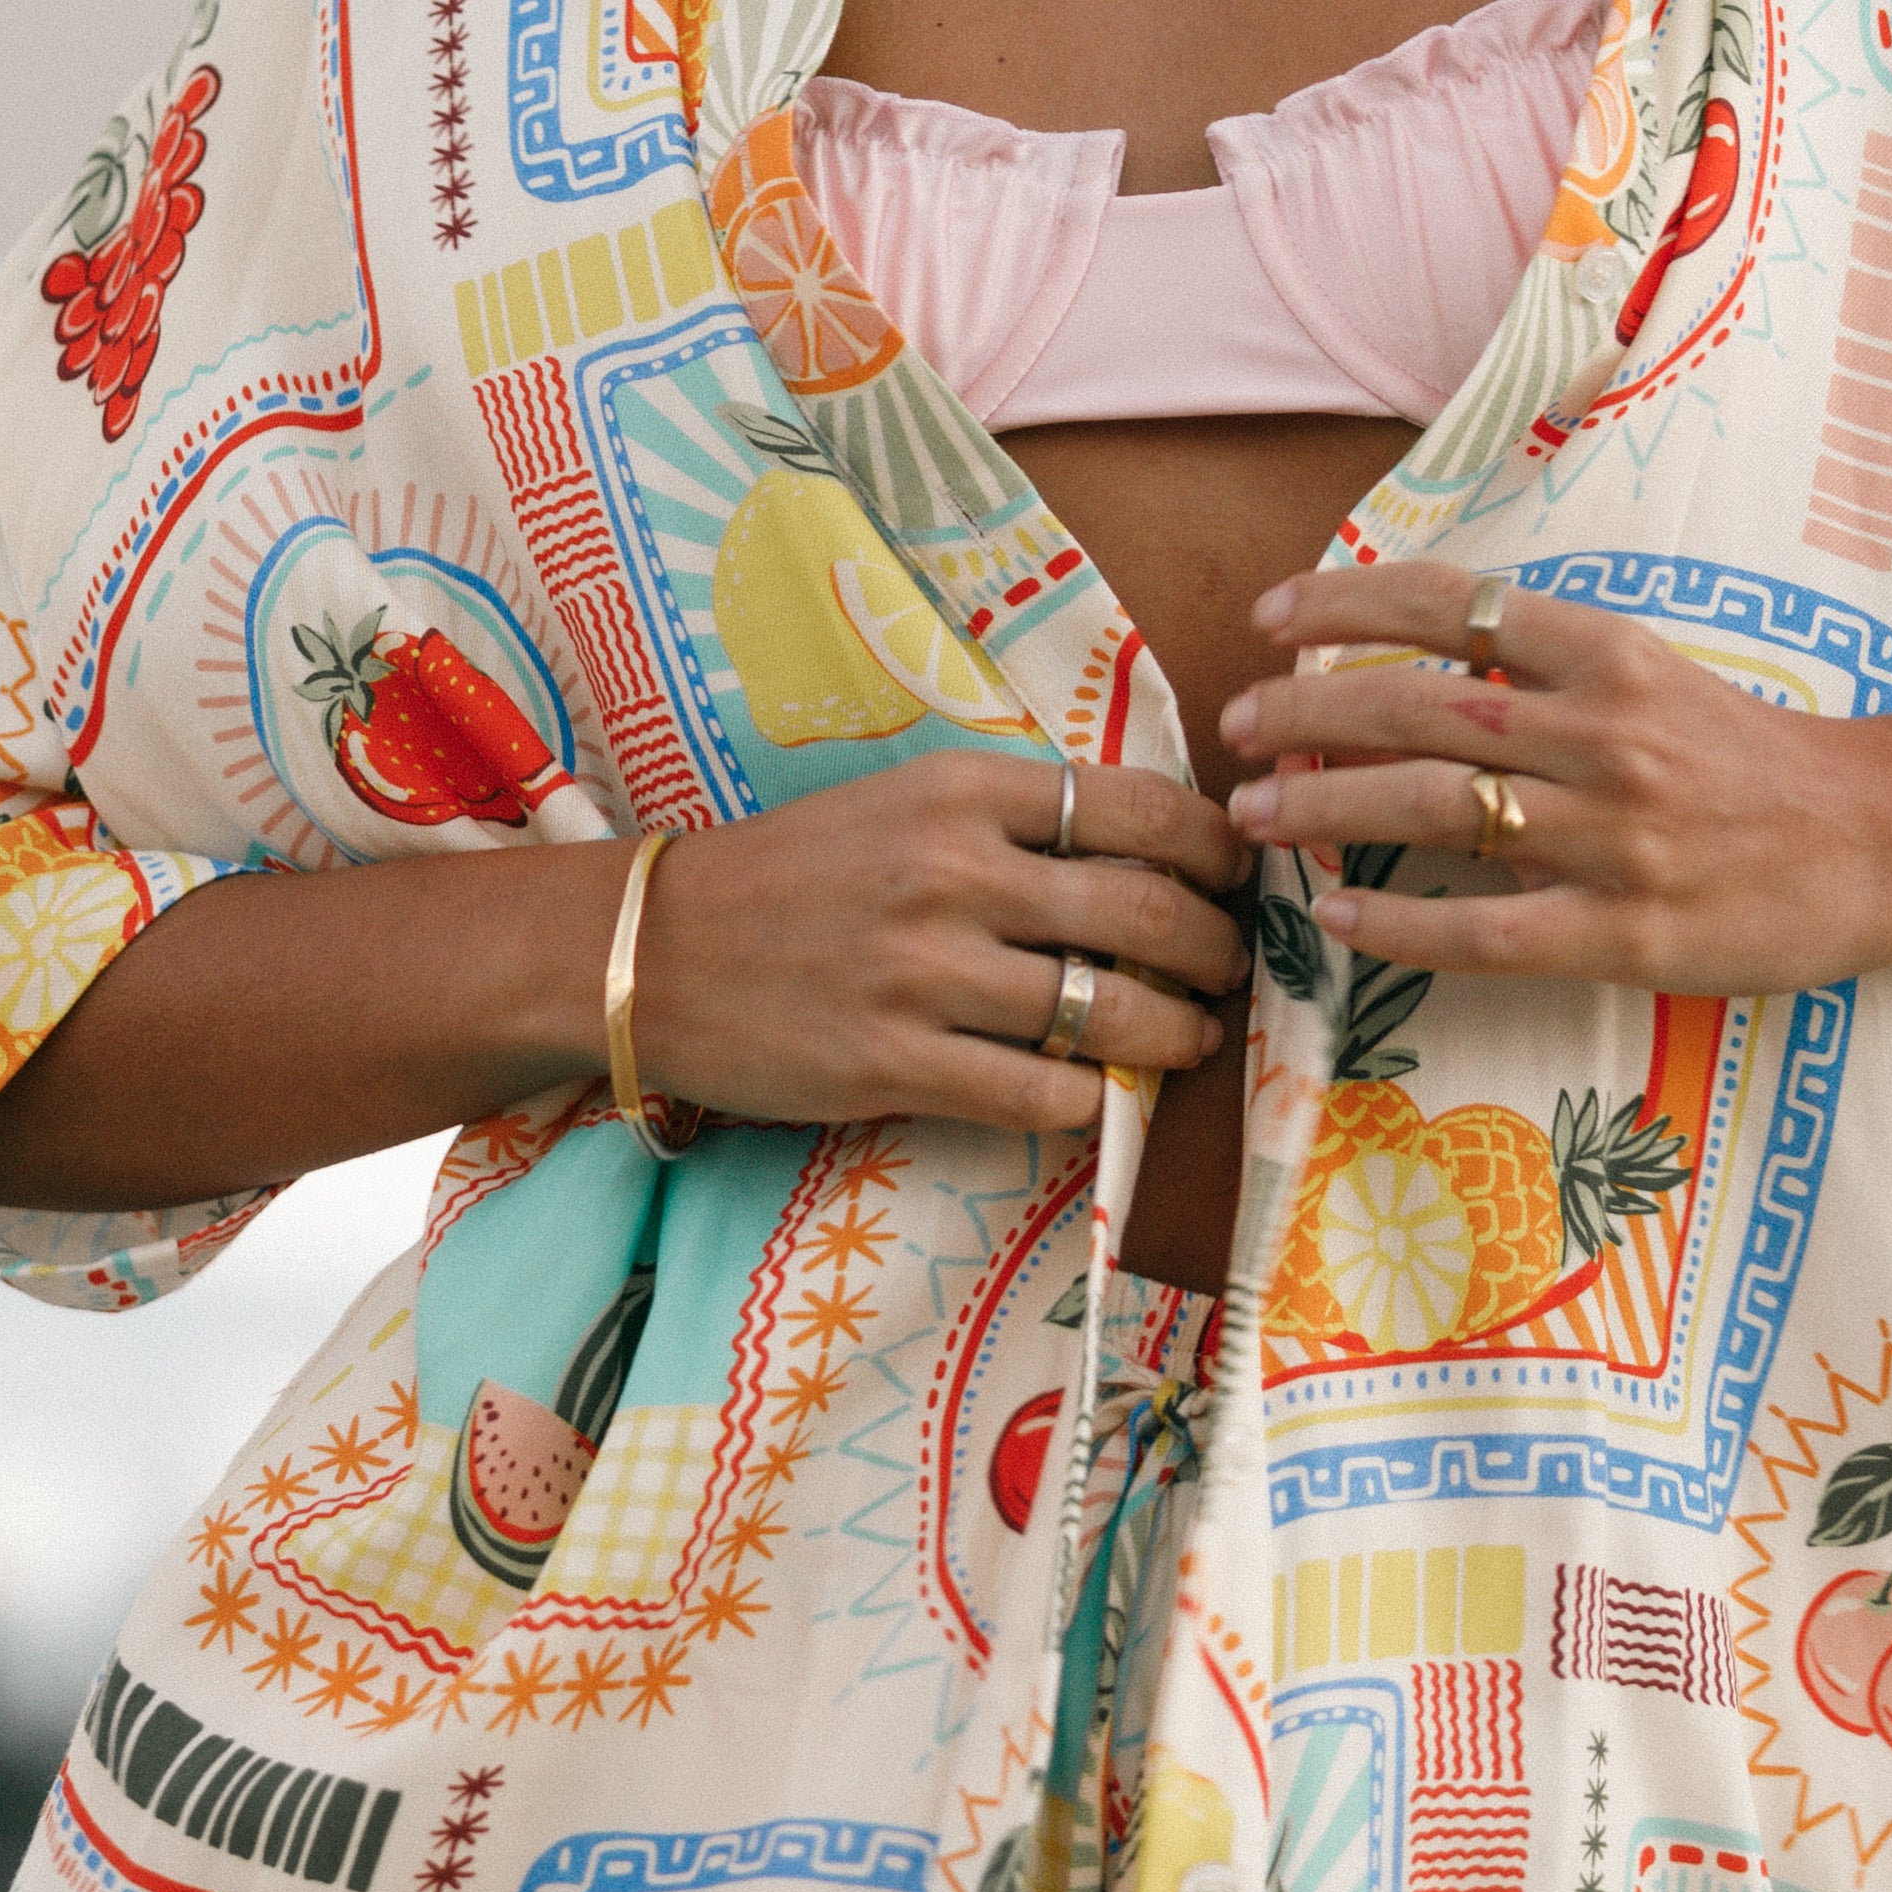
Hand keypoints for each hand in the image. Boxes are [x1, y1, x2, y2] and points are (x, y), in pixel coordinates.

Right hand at [632, 753, 1253, 1143]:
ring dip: (1177, 1032)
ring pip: (1112, 1013)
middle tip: (1229, 969)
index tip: (1237, 876)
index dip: (1214, 848)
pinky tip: (1103, 1092)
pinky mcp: (897, 1065)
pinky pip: (1045, 1094)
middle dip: (1217, 951)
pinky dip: (1097, 1099)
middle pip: (1147, 914)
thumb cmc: (792, 875)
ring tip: (1190, 1037)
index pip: (1138, 807)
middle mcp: (952, 873)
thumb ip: (1014, 820)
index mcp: (961, 791)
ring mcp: (925, 975)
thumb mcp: (903, 803)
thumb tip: (1148, 854)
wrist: (655, 950)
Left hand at [1216, 566, 1891, 996]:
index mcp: (1610, 654)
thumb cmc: (1757, 759)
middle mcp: (1605, 732)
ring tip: (1257, 815)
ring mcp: (1616, 835)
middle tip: (1234, 727)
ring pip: (1435, 812)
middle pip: (1418, 709)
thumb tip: (1417, 658)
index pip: (1449, 606)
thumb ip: (1548, 667)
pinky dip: (1400, 924)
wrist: (1885, 840)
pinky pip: (1488, 930)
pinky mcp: (1630, 930)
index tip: (1268, 617)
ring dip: (1328, 809)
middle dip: (1305, 712)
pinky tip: (1336, 921)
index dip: (1343, 604)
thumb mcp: (1657, 676)